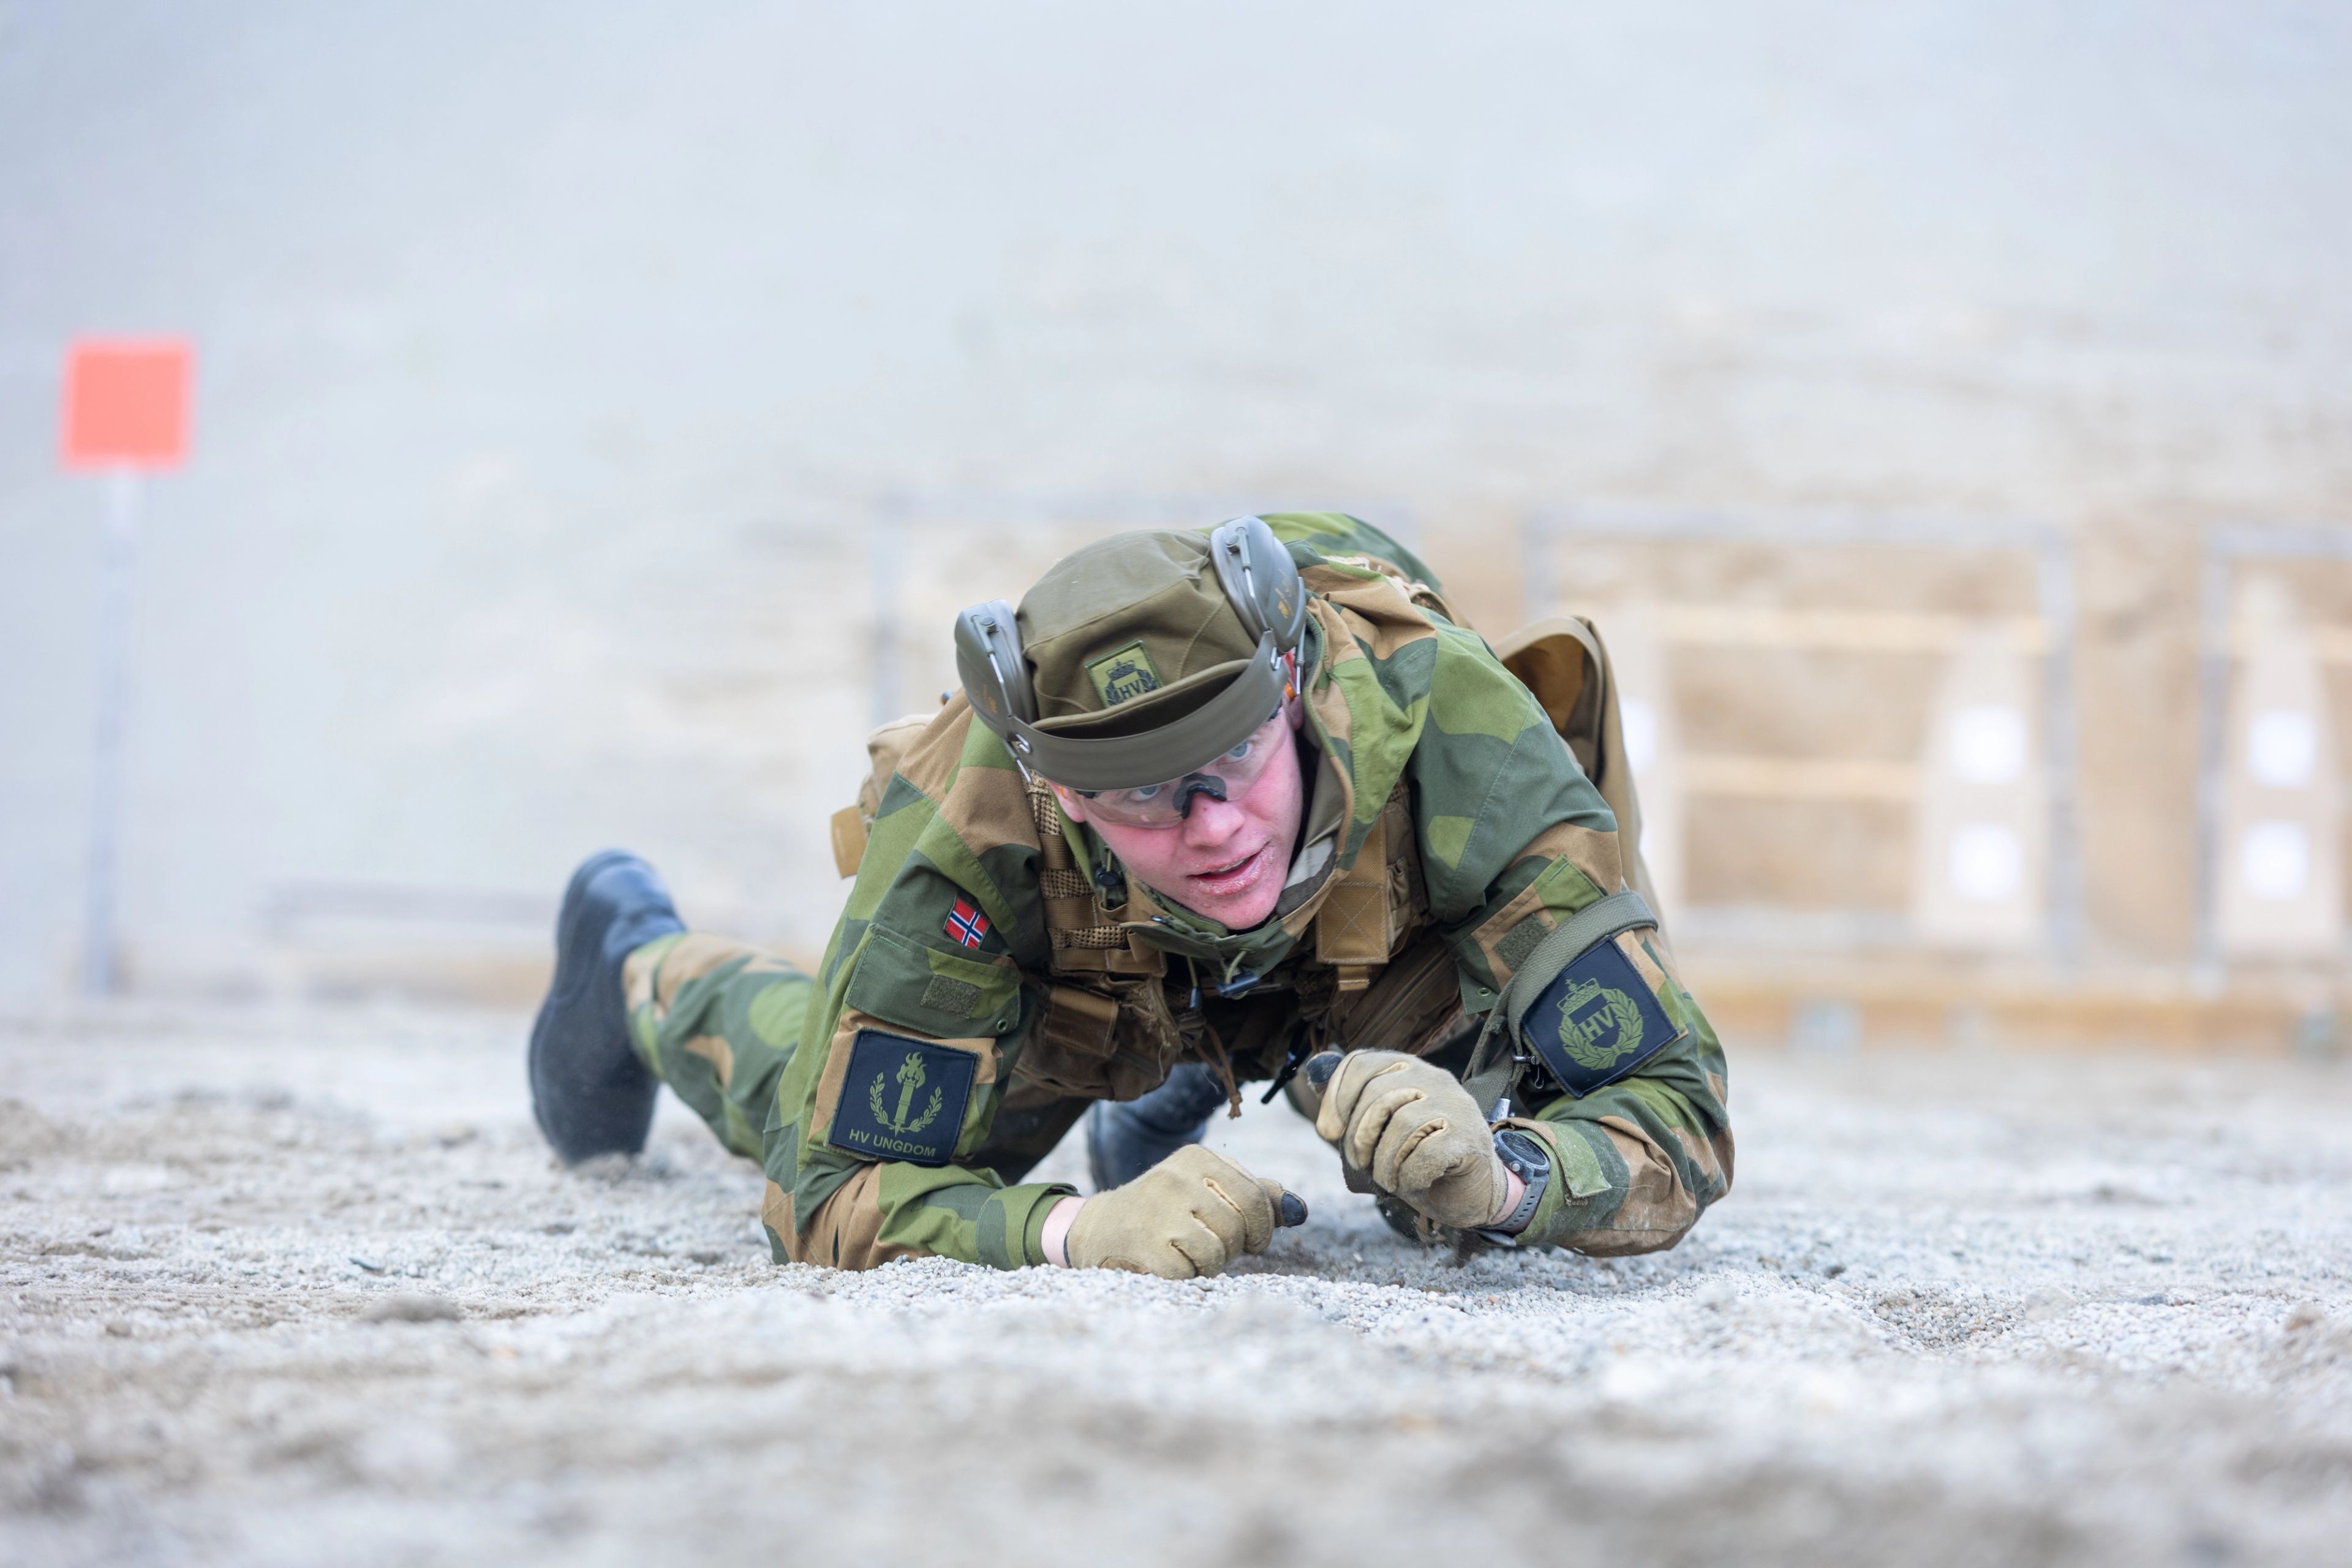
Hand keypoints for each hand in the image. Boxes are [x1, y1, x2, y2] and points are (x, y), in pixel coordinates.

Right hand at [1060, 1144, 1302, 1278]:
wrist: (1102, 1228)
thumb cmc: (1168, 1210)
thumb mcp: (1209, 1190)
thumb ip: (1256, 1196)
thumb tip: (1300, 1210)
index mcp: (1197, 1157)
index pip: (1254, 1197)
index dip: (1261, 1228)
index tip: (1251, 1241)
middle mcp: (1177, 1177)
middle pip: (1238, 1227)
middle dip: (1233, 1248)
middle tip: (1213, 1247)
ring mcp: (1158, 1210)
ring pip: (1217, 1252)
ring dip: (1210, 1265)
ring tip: (1189, 1254)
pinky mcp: (1144, 1243)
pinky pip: (1189, 1272)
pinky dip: (1185, 1276)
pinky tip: (1168, 1264)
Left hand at [1310, 1051, 1506, 1229]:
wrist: (1473, 1193)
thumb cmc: (1421, 1160)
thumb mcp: (1380, 1130)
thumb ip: (1352, 1105)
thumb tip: (1313, 1074)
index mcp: (1408, 1070)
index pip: (1361, 1063)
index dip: (1336, 1098)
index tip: (1331, 1132)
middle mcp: (1433, 1078)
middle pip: (1377, 1096)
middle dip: (1359, 1139)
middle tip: (1362, 1165)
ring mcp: (1455, 1105)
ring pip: (1400, 1125)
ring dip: (1386, 1164)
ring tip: (1392, 1179)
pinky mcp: (1468, 1138)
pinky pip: (1425, 1154)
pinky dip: (1411, 1177)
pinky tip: (1416, 1184)